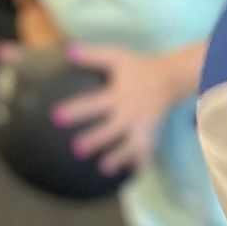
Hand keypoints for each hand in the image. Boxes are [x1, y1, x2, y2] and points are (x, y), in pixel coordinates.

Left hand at [51, 44, 182, 177]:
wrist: (170, 78)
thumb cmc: (138, 67)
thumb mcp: (116, 56)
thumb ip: (92, 55)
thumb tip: (68, 51)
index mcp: (119, 94)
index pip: (94, 104)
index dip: (75, 110)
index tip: (56, 117)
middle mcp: (131, 112)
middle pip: (111, 129)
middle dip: (95, 140)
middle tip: (76, 149)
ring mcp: (143, 125)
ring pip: (130, 145)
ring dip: (118, 156)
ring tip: (104, 168)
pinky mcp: (151, 133)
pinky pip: (146, 150)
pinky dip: (139, 162)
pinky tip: (130, 174)